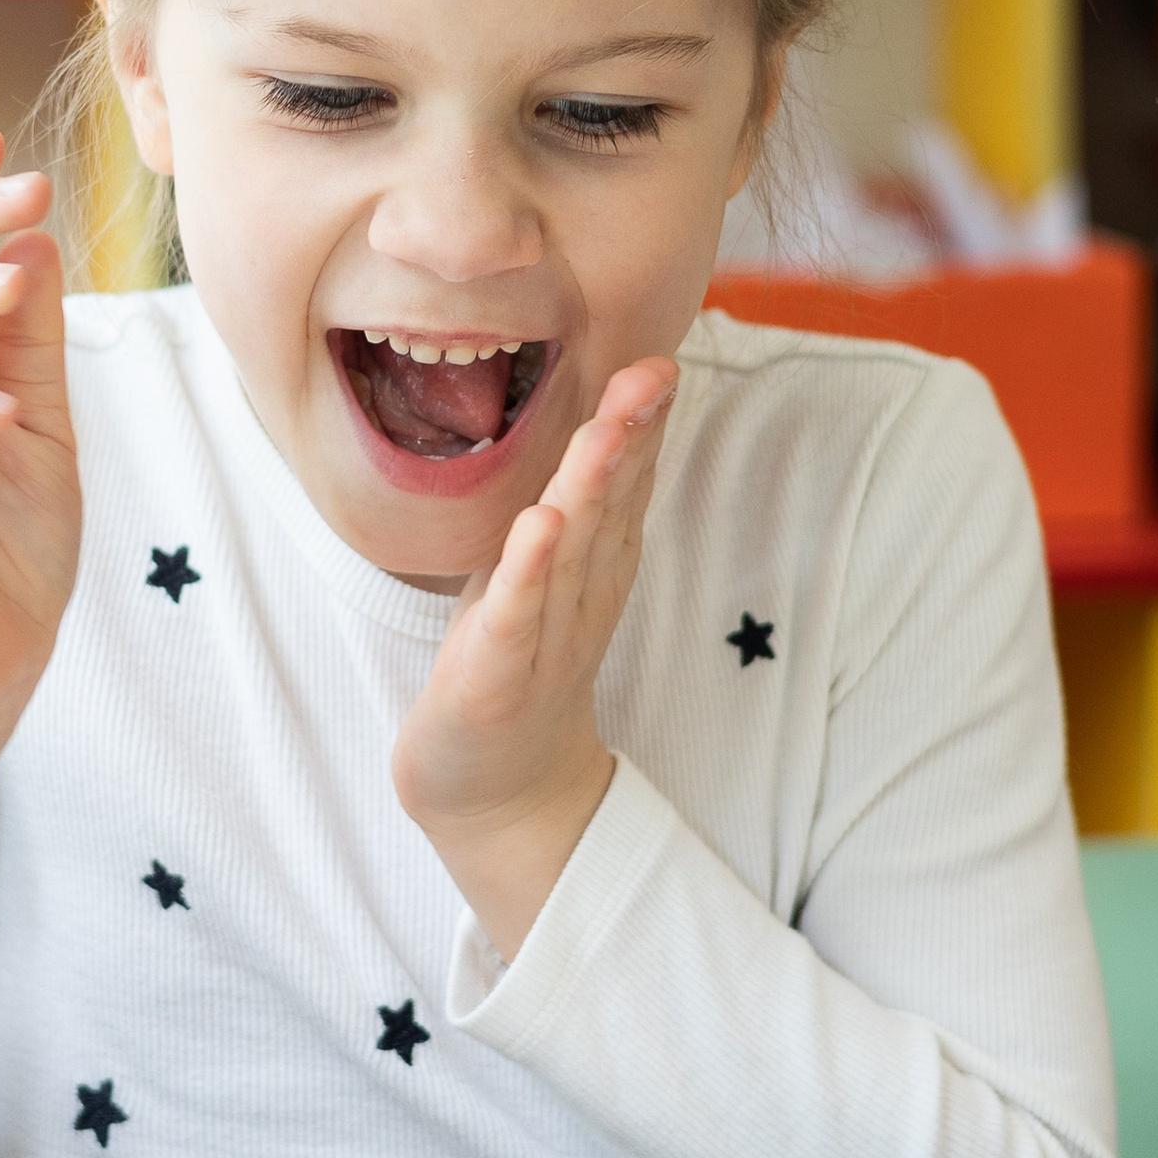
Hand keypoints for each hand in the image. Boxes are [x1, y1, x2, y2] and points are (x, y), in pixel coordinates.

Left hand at [392, 356, 676, 960]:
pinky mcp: (497, 675)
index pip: (625, 488)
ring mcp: (542, 637)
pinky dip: (529, 570)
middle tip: (655, 372)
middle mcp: (580, 597)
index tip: (660, 361)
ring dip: (592, 486)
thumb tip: (605, 431)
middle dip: (631, 437)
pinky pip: (517, 615)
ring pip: (572, 551)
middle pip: (610, 506)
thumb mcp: (553, 582)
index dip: (643, 426)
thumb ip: (581, 513)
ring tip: (607, 429)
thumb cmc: (517, 669)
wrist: (499, 796)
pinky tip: (541, 525)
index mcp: (593, 571)